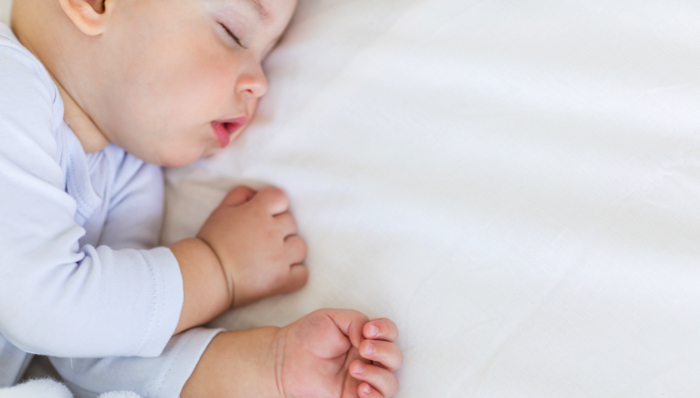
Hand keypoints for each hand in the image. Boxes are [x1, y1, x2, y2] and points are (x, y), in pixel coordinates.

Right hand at [196, 186, 307, 307]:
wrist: (204, 276)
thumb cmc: (211, 242)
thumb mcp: (221, 211)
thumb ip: (241, 195)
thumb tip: (257, 195)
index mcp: (257, 213)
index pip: (280, 197)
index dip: (273, 205)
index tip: (264, 215)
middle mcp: (272, 233)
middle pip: (291, 223)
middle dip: (279, 229)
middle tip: (261, 240)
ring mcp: (279, 258)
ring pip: (300, 247)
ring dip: (289, 250)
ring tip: (272, 256)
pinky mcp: (281, 280)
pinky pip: (302, 274)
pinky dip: (295, 273)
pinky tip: (281, 272)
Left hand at [275, 309, 402, 397]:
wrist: (284, 359)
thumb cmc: (307, 336)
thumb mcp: (332, 318)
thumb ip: (356, 321)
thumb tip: (369, 338)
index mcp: (366, 338)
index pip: (390, 333)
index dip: (385, 330)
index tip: (368, 330)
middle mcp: (368, 360)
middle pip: (395, 358)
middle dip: (383, 351)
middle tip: (363, 348)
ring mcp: (362, 380)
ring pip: (390, 383)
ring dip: (378, 375)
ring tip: (355, 369)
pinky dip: (374, 395)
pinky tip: (361, 388)